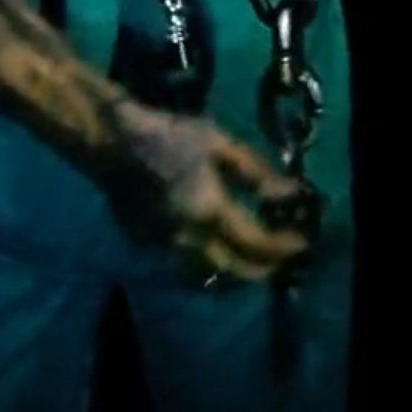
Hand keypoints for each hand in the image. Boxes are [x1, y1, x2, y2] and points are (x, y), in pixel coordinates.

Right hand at [104, 97, 309, 283]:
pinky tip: (214, 246)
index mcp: (210, 211)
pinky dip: (206, 265)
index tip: (302, 243)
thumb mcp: (217, 142)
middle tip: (280, 259)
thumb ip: (255, 171)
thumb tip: (289, 193)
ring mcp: (163, 247)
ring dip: (234, 275)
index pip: (257, 244)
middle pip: (234, 273)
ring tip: (251, 259)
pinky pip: (184, 266)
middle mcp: (188, 239)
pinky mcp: (145, 245)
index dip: (283, 248)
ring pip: (207, 277)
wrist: (109, 141)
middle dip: (263, 271)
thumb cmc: (166, 134)